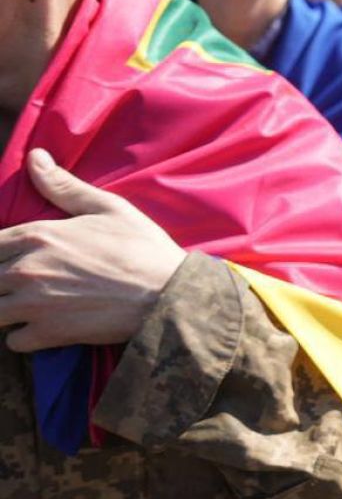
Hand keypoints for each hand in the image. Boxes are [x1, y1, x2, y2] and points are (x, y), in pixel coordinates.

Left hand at [0, 149, 186, 350]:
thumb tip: (35, 156)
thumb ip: (64, 186)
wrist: (168, 293)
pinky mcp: (49, 334)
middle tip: (25, 285)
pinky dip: (24, 337)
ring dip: (6, 310)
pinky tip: (42, 329)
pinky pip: (14, 342)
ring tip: (27, 308)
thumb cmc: (142, 248)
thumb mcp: (108, 208)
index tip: (12, 260)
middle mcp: (26, 270)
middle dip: (1, 282)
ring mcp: (34, 305)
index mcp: (36, 235)